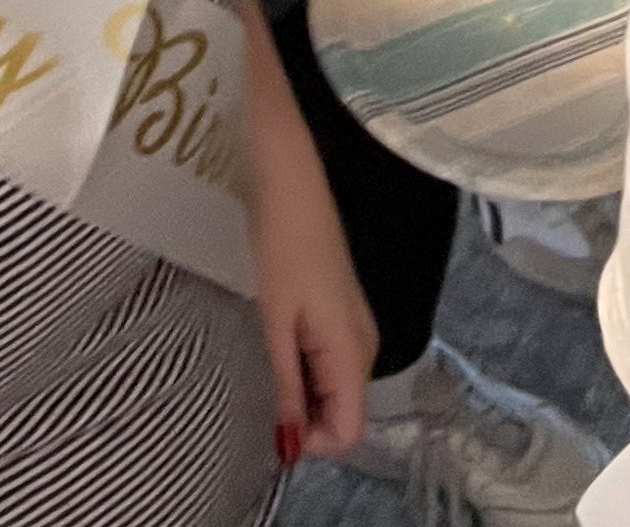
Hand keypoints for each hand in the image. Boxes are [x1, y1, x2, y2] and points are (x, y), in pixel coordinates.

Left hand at [251, 98, 376, 461]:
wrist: (295, 183)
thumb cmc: (283, 246)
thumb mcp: (278, 322)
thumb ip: (287, 386)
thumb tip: (289, 446)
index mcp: (354, 351)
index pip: (349, 431)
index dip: (311, 441)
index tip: (272, 421)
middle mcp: (367, 347)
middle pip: (344, 414)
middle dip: (305, 419)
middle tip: (263, 387)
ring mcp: (359, 330)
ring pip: (336, 391)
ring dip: (302, 394)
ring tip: (268, 361)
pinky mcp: (345, 316)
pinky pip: (331, 366)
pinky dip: (305, 371)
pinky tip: (280, 344)